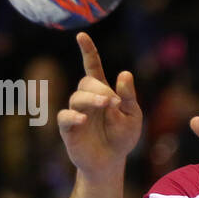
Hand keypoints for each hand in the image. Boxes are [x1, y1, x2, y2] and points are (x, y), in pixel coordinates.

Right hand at [57, 32, 142, 179]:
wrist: (111, 161)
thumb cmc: (122, 137)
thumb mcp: (132, 116)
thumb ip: (129, 97)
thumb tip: (124, 73)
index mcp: (102, 92)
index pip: (92, 67)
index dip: (88, 51)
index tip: (82, 36)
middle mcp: (87, 99)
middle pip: (86, 82)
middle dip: (100, 88)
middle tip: (113, 100)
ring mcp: (76, 113)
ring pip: (77, 97)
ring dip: (92, 99)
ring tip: (107, 105)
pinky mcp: (69, 129)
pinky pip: (65, 117)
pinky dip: (74, 116)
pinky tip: (84, 120)